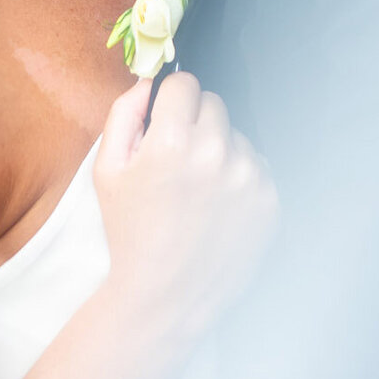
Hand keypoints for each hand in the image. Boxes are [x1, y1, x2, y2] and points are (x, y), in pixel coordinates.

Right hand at [95, 73, 277, 347]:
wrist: (166, 297)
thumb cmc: (130, 232)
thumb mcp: (107, 171)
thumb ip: (123, 114)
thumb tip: (147, 80)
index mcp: (172, 140)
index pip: (184, 83)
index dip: (170, 103)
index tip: (164, 124)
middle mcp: (216, 152)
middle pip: (213, 103)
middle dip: (195, 123)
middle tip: (179, 161)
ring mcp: (249, 177)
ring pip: (237, 135)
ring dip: (220, 150)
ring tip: (199, 192)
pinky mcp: (271, 200)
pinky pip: (257, 165)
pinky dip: (241, 178)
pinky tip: (219, 207)